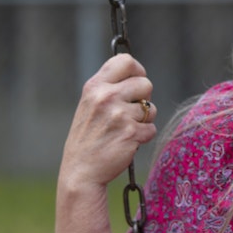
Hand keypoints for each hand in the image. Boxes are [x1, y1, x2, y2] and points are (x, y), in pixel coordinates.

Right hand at [59, 53, 157, 189]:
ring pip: (150, 108)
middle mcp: (106, 97)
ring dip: (143, 120)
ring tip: (124, 129)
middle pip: (146, 84)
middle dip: (143, 98)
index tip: (136, 82)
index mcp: (94, 86)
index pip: (126, 61)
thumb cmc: (88, 137)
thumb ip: (109, 87)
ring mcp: (119, 115)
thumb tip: (137, 75)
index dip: (137, 70)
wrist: (81, 171)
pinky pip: (151, 128)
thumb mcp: (90, 104)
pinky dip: (143, 137)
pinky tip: (126, 142)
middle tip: (130, 112)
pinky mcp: (131, 133)